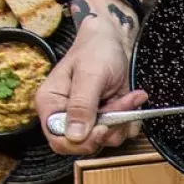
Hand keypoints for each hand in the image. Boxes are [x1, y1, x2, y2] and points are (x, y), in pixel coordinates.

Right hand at [36, 18, 145, 155]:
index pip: (58, 141)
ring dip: (124, 119)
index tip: (102, 127)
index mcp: (51, 104)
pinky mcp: (107, 117)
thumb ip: (81, 105)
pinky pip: (122, 131)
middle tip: (121, 103)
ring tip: (129, 96)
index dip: (81, 142)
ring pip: (108, 138)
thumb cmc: (96, 51)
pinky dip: (132, 117)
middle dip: (109, 126)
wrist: (114, 41)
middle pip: (86, 142)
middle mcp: (66, 114)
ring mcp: (88, 118)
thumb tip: (73, 136)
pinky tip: (132, 98)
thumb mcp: (89, 75)